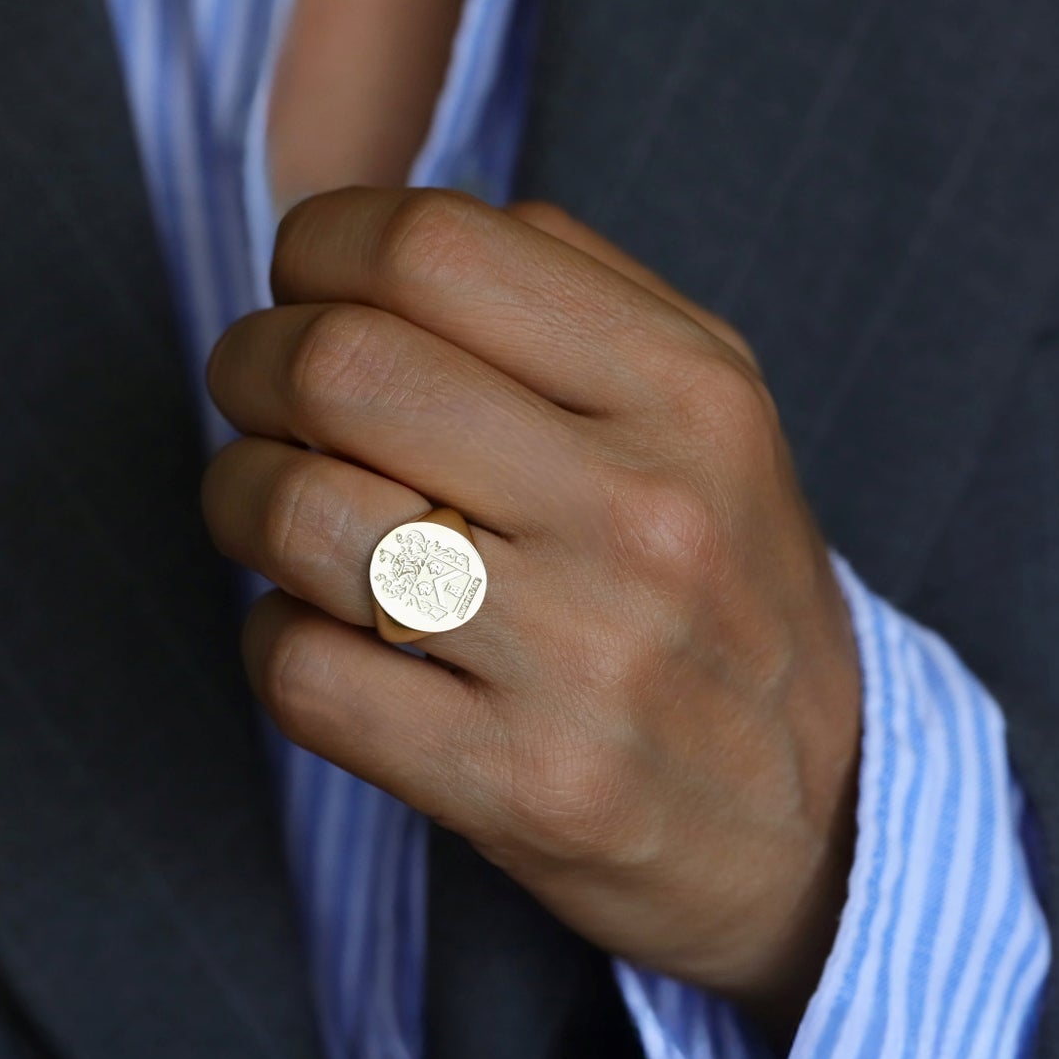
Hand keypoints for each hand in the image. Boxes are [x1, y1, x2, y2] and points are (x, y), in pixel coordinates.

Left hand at [202, 189, 860, 1037]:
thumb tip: (372, 232)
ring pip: (294, 514)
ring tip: (272, 512)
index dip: (316, 249)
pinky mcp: (516, 784)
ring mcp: (581, 658)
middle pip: (340, 366)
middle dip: (249, 366)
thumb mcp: (708, 413)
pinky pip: (299, 670)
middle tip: (257, 399)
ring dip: (241, 500)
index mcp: (689, 391)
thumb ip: (566, 292)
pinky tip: (325, 634)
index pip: (430, 245)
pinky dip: (274, 638)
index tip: (304, 289)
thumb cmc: (719, 588)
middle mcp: (643, 515)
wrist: (817, 826)